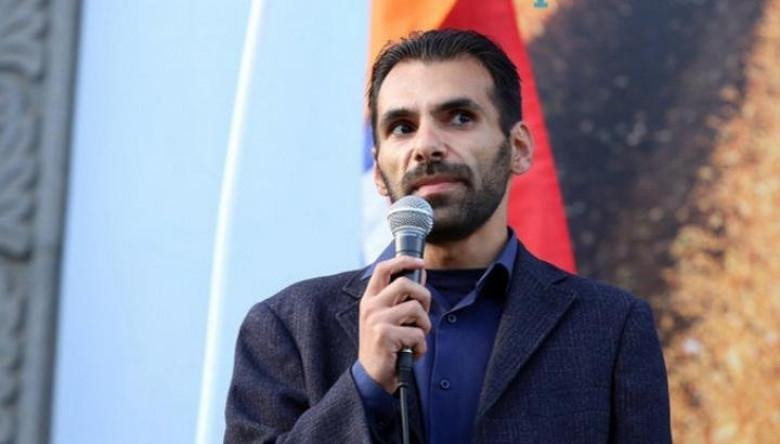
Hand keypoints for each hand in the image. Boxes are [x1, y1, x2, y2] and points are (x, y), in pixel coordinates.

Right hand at [358, 256, 430, 393]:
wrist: (372, 377)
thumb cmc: (384, 347)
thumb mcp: (386, 319)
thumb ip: (400, 299)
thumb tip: (420, 274)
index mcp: (370, 300)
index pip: (383, 269)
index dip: (403, 261)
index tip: (420, 263)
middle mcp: (371, 307)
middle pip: (405, 283)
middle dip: (423, 296)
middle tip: (423, 313)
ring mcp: (377, 320)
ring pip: (416, 309)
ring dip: (424, 326)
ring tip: (415, 338)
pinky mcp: (385, 335)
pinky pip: (417, 334)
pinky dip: (420, 347)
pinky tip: (411, 353)